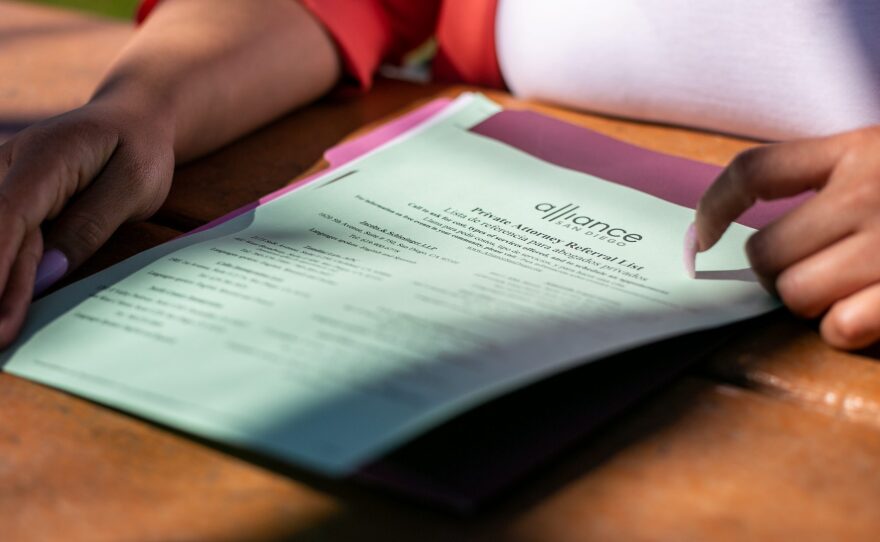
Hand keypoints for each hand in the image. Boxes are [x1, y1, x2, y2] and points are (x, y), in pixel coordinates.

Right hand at [0, 99, 174, 346]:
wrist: (132, 118)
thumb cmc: (139, 150)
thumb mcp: (133, 186)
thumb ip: (89, 226)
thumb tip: (46, 275)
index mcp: (47, 157)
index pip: (12, 214)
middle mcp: (9, 164)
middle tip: (1, 339)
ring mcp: (2, 178)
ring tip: (3, 333)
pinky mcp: (7, 195)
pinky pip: (2, 235)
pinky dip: (3, 270)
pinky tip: (5, 307)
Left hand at [695, 126, 879, 349]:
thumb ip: (834, 178)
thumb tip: (751, 233)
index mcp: (860, 150)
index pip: (755, 171)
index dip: (716, 207)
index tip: (703, 235)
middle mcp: (871, 191)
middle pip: (767, 254)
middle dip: (777, 273)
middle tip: (809, 271)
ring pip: (796, 294)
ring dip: (812, 303)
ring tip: (848, 292)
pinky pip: (842, 327)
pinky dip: (845, 330)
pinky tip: (866, 317)